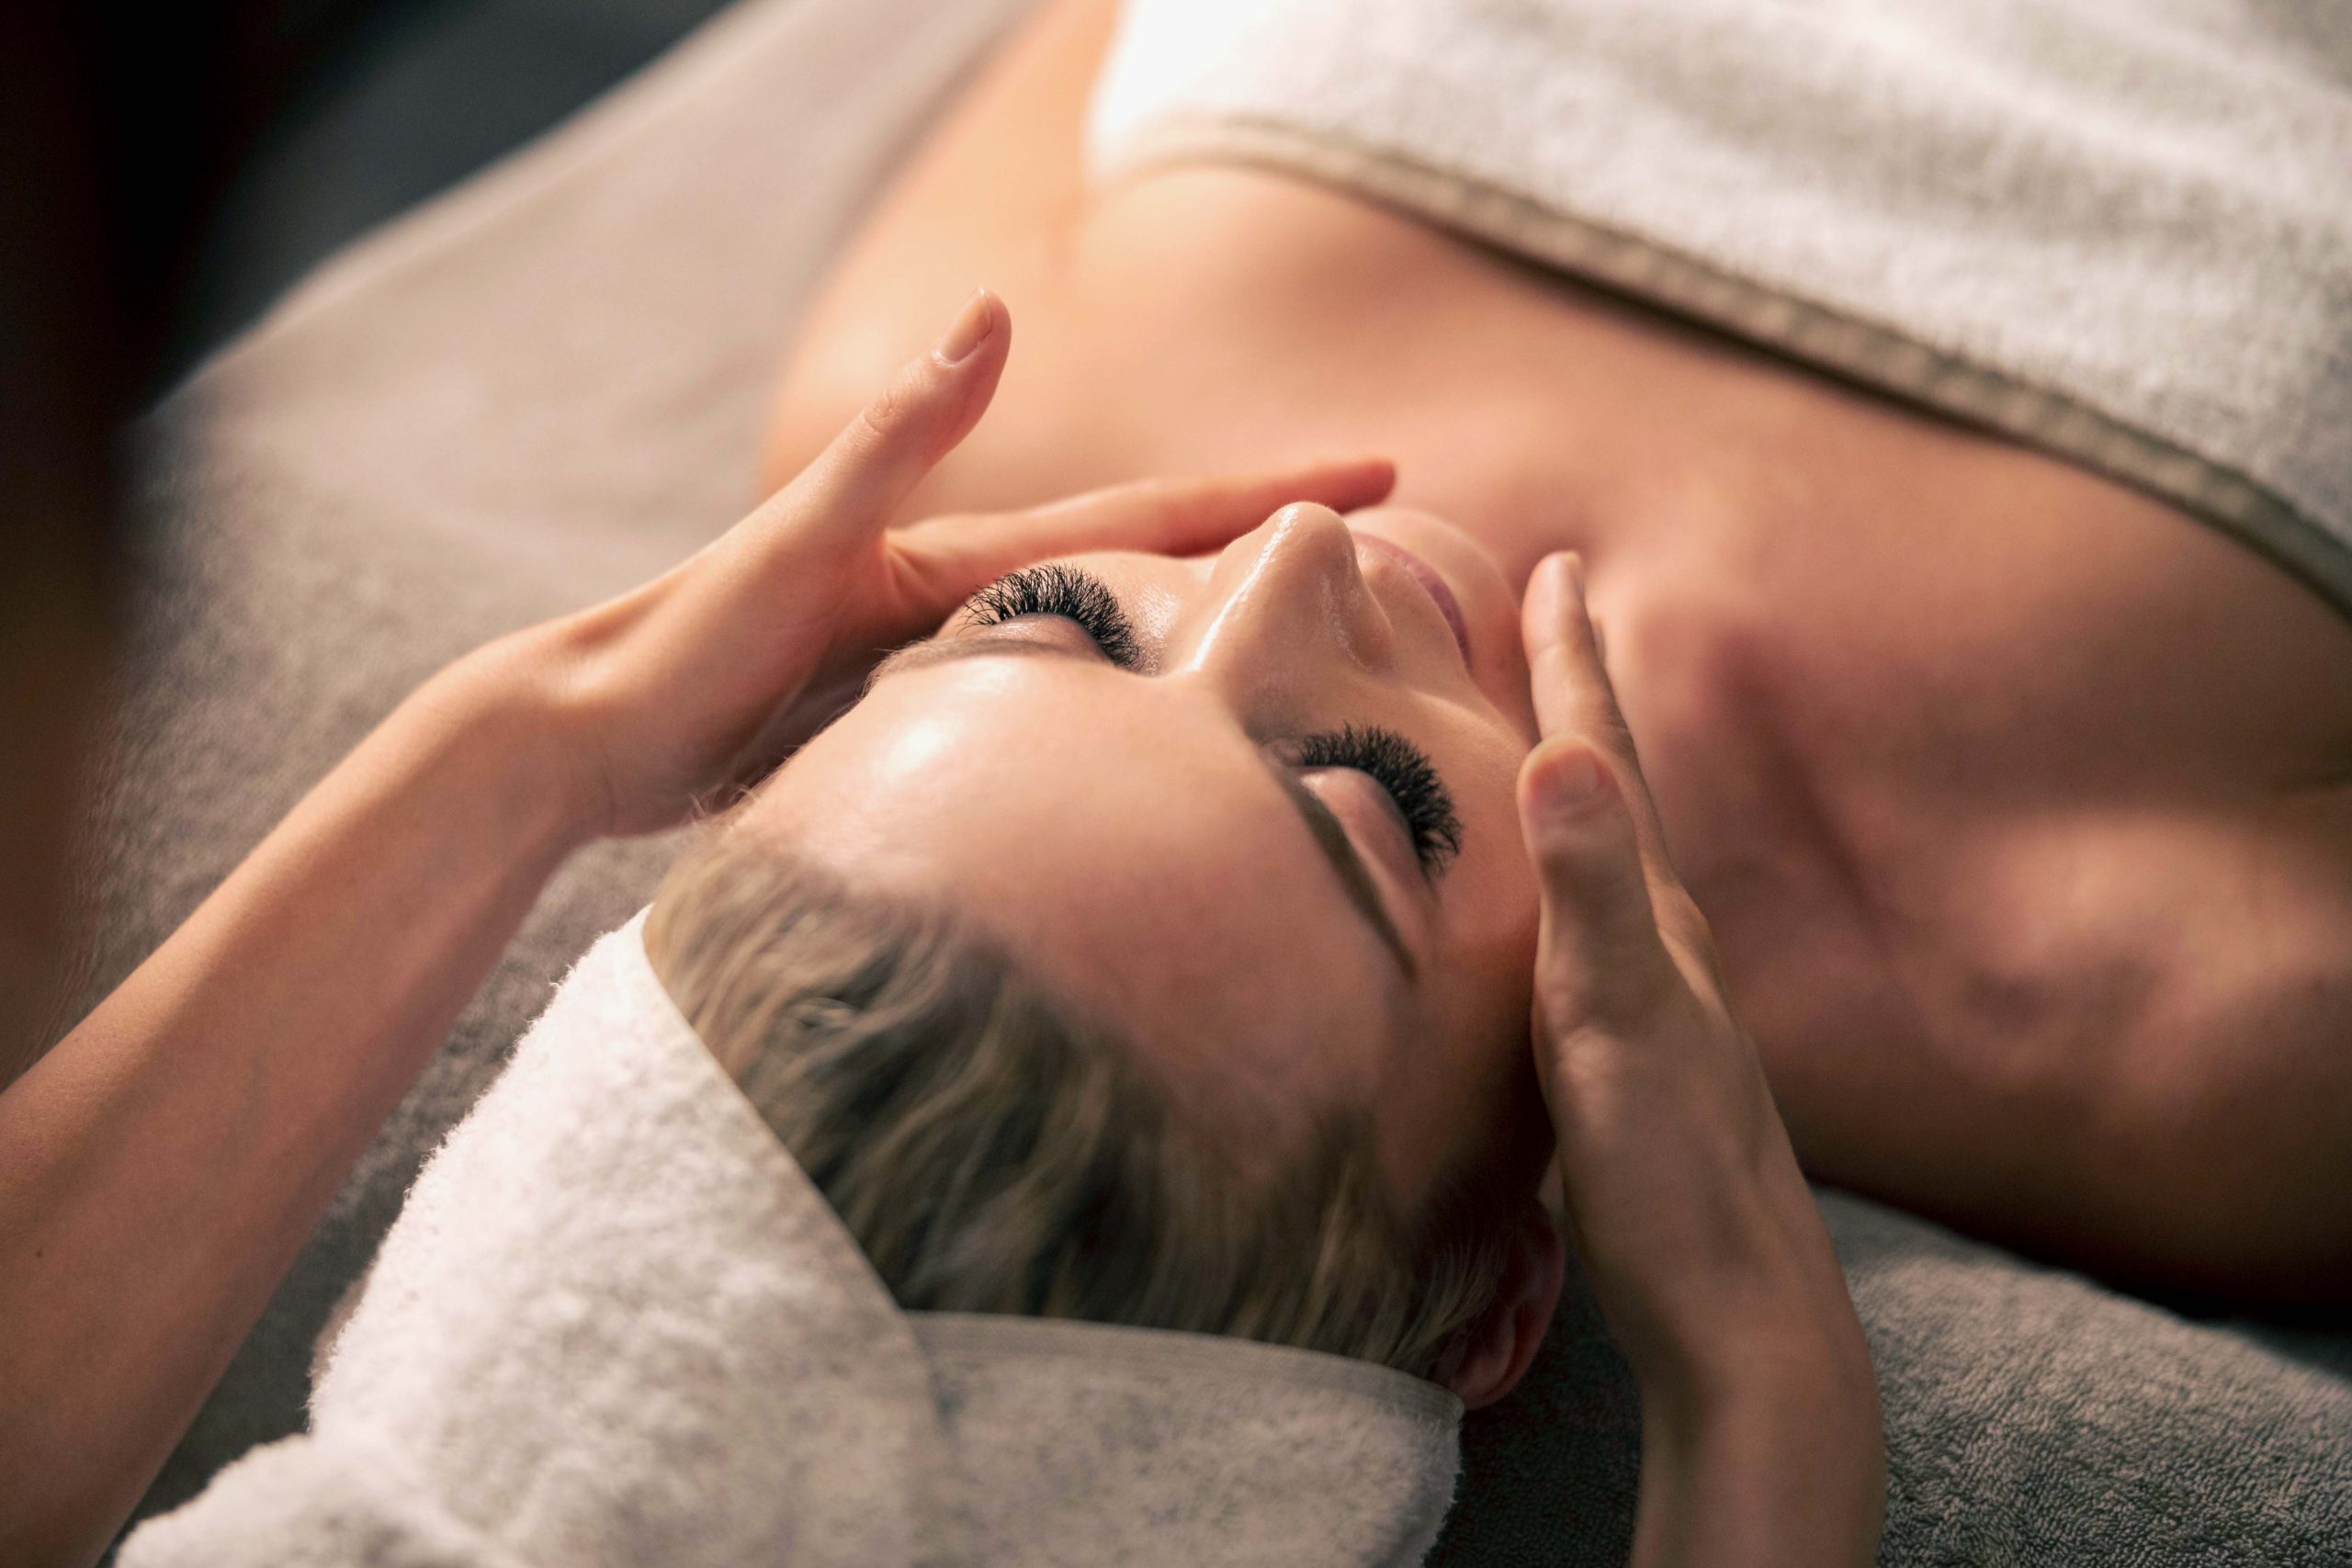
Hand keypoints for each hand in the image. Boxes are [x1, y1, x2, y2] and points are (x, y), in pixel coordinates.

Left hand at [482, 290, 1394, 837]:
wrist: (587, 725)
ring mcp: (948, 649)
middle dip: (1264, 537)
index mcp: (960, 552)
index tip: (1378, 470)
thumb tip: (994, 312)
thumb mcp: (796, 537)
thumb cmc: (684, 643)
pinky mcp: (919, 710)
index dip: (1260, 491)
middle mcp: (968, 589)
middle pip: (1148, 555)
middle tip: (1387, 535)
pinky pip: (1056, 689)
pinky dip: (1125, 686)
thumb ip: (894, 436)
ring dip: (1207, 613)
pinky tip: (1146, 715)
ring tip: (1305, 624)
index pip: (1143, 512)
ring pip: (1110, 628)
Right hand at [1515, 553, 1869, 1409]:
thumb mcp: (1615, 1024)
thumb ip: (1589, 891)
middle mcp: (1667, 940)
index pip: (1604, 756)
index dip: (1571, 661)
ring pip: (1608, 856)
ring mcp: (1661, 1000)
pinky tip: (1557, 910)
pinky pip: (1594, 925)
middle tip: (1552, 610)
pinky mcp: (1639, 1059)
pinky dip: (1566, 875)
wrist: (1742, 1316)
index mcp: (1654, 914)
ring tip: (1547, 736)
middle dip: (1578, 693)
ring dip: (1575, 782)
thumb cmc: (1670, 1176)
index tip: (1553, 565)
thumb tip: (1560, 751)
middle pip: (1615, 786)